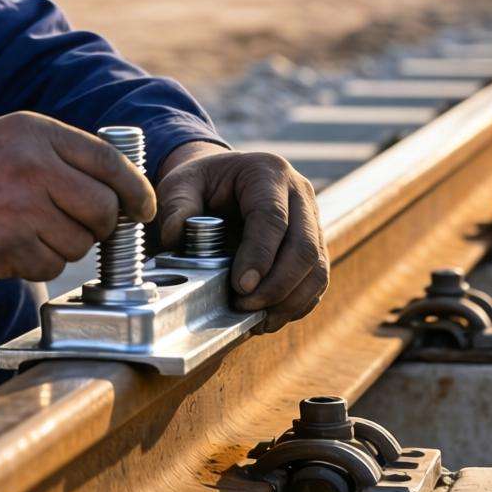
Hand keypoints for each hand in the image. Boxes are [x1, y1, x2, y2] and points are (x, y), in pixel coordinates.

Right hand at [0, 112, 155, 282]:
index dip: (137, 190)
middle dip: (104, 224)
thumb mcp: (11, 136)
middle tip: (88, 225)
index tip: (144, 207)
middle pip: (103, 207)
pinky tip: (15, 245)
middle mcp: (35, 168)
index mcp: (39, 134)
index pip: (110, 162)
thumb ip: (61, 152)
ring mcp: (22, 209)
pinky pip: (51, 265)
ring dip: (69, 244)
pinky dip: (42, 261)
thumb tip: (118, 184)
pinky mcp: (9, 247)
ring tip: (35, 230)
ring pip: (81, 242)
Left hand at [157, 146, 327, 332]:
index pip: (272, 218)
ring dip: (289, 300)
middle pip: (304, 247)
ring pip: (316, 267)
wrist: (221, 181)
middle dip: (276, 286)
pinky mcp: (315, 243)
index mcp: (267, 172)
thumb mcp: (181, 183)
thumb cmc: (201, 182)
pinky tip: (268, 316)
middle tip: (243, 306)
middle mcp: (299, 193)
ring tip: (256, 318)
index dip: (259, 256)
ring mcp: (312, 219)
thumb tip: (175, 237)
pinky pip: (316, 279)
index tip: (240, 287)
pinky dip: (296, 303)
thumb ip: (177, 206)